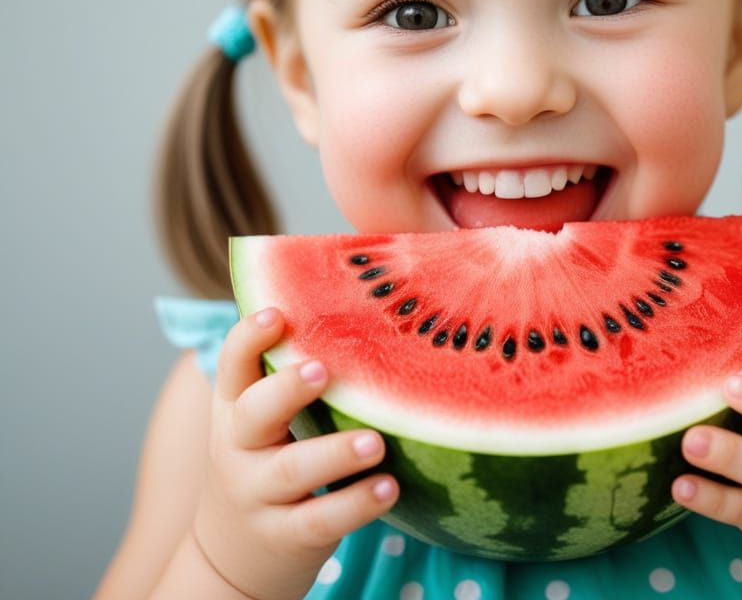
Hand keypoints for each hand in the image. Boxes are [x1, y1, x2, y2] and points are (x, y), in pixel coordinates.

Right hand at [192, 307, 398, 599]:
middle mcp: (239, 448)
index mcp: (235, 408)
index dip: (248, 339)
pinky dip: (356, 504)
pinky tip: (389, 487)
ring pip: (290, 470)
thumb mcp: (261, 422)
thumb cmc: (265, 462)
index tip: (274, 313)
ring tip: (376, 441)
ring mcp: (258, 495)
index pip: (232, 365)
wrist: (232, 560)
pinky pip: (321, 520)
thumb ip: (288, 376)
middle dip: (287, 389)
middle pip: (254, 412)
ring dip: (334, 453)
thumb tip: (355, 301)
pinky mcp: (285, 536)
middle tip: (322, 369)